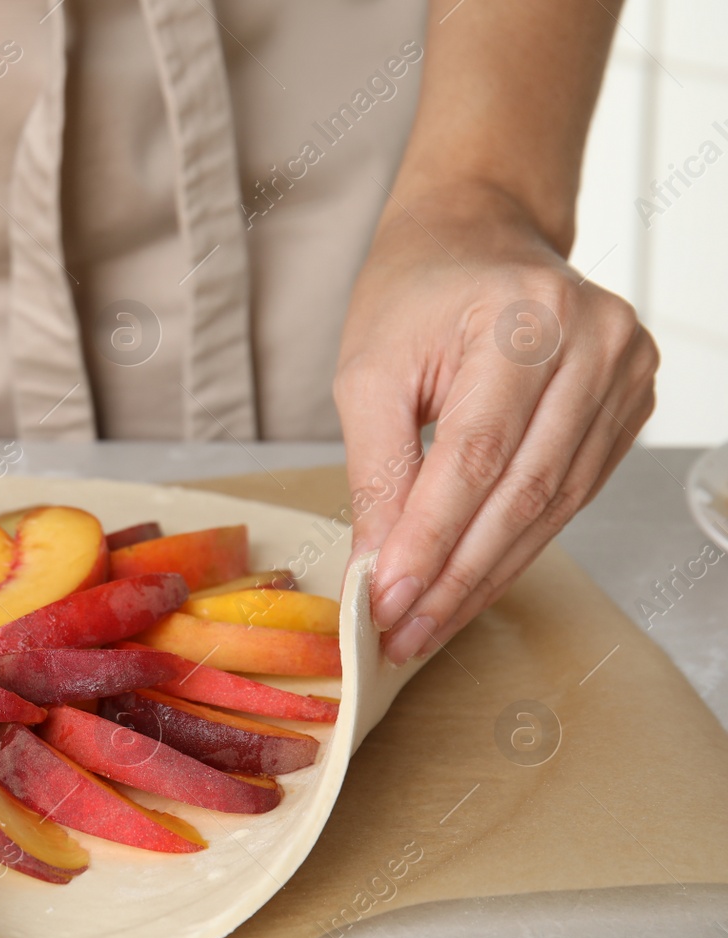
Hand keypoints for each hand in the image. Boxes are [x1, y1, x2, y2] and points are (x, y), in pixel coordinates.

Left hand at [334, 182, 657, 664]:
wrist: (476, 240)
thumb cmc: (415, 298)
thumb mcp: (369, 371)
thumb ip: (377, 471)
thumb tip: (380, 569)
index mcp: (523, 317)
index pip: (476, 455)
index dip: (431, 539)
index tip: (385, 602)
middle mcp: (593, 342)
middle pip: (523, 490)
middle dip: (457, 575)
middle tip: (404, 634)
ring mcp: (625, 372)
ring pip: (553, 506)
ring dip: (487, 576)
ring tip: (429, 625)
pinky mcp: (631, 404)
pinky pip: (571, 495)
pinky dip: (517, 547)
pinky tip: (472, 584)